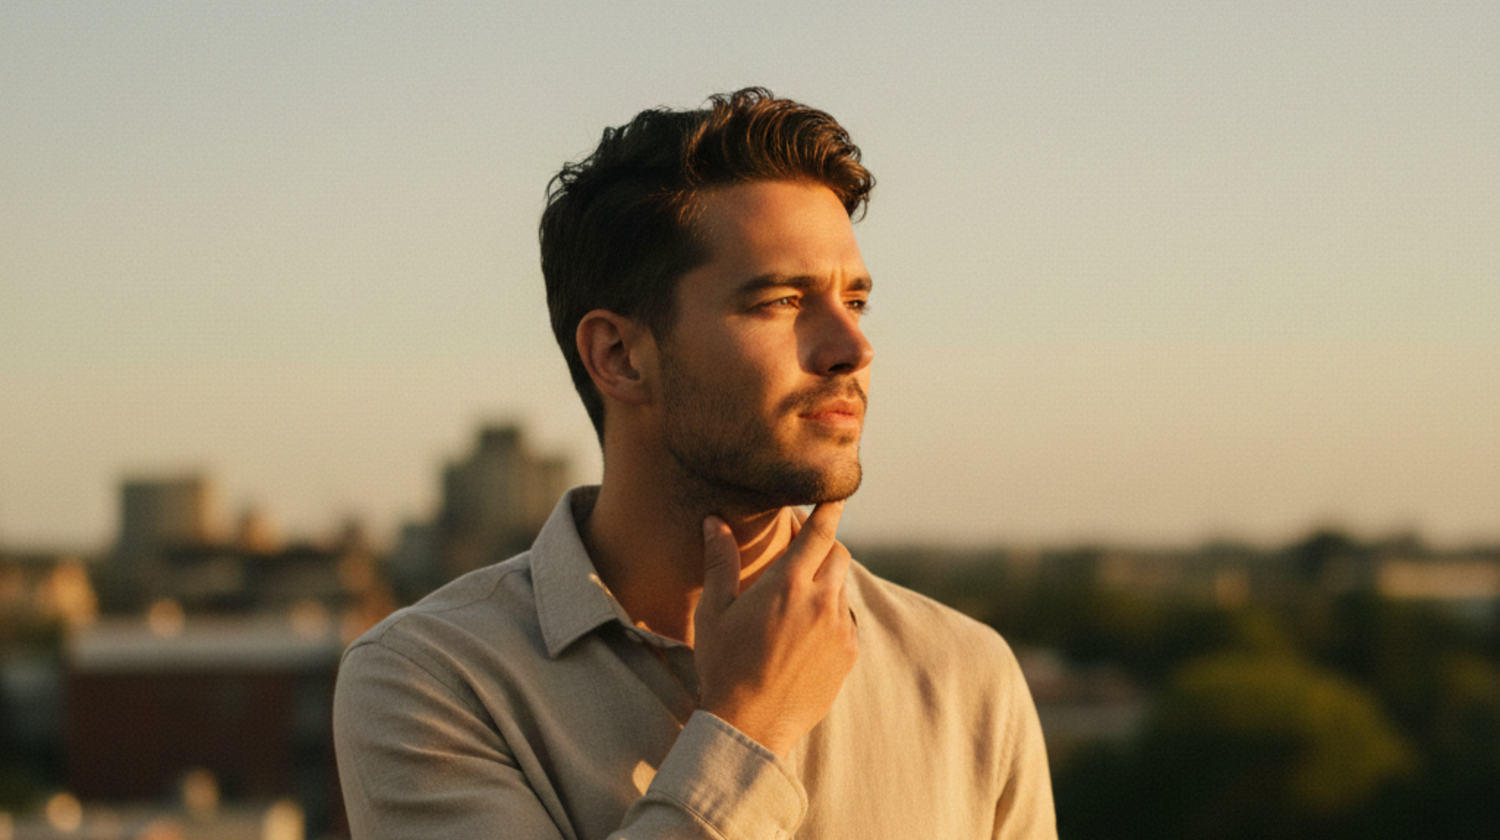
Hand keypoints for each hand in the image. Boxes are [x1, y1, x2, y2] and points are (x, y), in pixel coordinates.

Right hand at [692, 501, 858, 757]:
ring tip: (795, 600)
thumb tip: (713, 521)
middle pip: (838, 554)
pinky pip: (846, 620)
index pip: (821, 531)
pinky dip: (831, 615)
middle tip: (800, 553)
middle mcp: (821, 601)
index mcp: (787, 584)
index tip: (833, 496)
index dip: (829, 508)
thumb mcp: (715, 611)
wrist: (750, 725)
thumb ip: (720, 561)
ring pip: (842, 588)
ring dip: (825, 583)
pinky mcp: (848, 654)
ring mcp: (840, 629)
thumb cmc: (724, 665)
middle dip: (823, 546)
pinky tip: (804, 633)